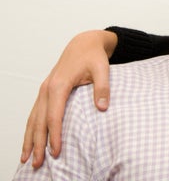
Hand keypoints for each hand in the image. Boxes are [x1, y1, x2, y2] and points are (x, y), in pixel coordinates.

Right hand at [20, 29, 117, 167]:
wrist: (84, 43)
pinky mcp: (45, 91)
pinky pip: (34, 113)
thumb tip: (103, 108)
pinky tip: (30, 140)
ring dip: (29, 139)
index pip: (54, 116)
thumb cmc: (93, 56)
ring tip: (27, 158)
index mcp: (59, 85)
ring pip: (32, 119)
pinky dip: (31, 128)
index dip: (55, 135)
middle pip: (39, 121)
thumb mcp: (103, 69)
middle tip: (37, 164)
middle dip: (37, 144)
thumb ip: (103, 88)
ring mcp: (44, 90)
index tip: (56, 152)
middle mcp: (47, 89)